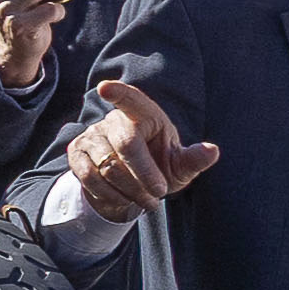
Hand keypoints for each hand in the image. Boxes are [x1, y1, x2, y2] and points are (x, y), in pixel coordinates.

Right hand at [64, 74, 219, 220]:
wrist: (130, 187)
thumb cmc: (161, 167)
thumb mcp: (180, 166)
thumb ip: (194, 159)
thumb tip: (212, 151)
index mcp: (144, 114)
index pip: (130, 99)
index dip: (118, 93)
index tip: (105, 88)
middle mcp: (114, 120)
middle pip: (126, 144)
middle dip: (145, 174)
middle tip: (159, 194)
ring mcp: (92, 135)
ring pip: (108, 166)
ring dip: (130, 190)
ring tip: (146, 201)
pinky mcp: (76, 152)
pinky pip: (89, 176)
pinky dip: (110, 194)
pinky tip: (123, 199)